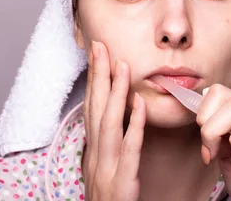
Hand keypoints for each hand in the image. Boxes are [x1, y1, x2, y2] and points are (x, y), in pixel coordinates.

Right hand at [82, 41, 146, 200]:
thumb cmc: (109, 200)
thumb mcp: (102, 169)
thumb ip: (107, 144)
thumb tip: (112, 117)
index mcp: (92, 151)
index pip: (91, 107)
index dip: (93, 79)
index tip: (97, 53)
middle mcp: (94, 156)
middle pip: (95, 108)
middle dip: (98, 75)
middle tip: (101, 46)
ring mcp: (106, 168)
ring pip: (109, 124)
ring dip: (115, 92)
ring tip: (122, 65)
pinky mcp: (122, 182)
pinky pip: (129, 150)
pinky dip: (133, 125)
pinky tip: (139, 104)